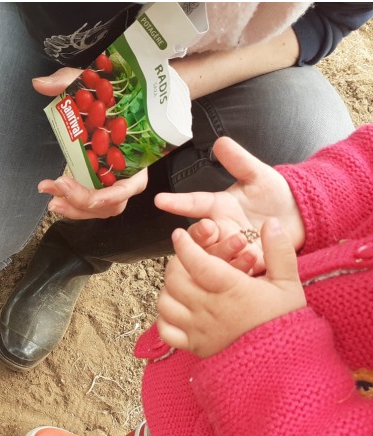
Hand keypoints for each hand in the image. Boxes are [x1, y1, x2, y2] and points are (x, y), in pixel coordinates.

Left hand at [32, 68, 148, 218]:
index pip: (132, 185)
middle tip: (58, 190)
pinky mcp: (101, 182)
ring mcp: (114, 180)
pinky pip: (91, 201)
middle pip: (112, 203)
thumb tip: (39, 83)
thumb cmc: (117, 91)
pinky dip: (74, 203)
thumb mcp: (94, 79)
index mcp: (139, 153)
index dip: (111, 194)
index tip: (90, 194)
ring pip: (101, 207)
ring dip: (76, 208)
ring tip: (52, 200)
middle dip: (84, 202)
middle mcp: (129, 172)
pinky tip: (54, 195)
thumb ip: (68, 80)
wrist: (130, 94)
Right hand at [155, 136, 305, 272]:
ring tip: (242, 241)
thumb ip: (239, 161)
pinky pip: (236, 270)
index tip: (159, 200)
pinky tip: (253, 258)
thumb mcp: (258, 175)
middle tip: (209, 227)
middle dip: (199, 233)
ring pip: (214, 254)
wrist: (299, 218)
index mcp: (218, 206)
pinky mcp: (244, 265)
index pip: (193, 203)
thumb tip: (220, 141)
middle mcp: (219, 228)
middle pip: (198, 234)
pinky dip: (241, 265)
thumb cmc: (275, 194)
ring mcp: (230, 249)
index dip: (176, 202)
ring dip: (223, 249)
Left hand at [157, 218, 305, 357]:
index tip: (180, 234)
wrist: (285, 363)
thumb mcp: (288, 283)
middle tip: (184, 258)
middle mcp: (210, 309)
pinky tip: (177, 309)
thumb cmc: (285, 320)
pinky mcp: (194, 346)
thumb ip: (279, 251)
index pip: (199, 264)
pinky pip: (166, 331)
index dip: (185, 246)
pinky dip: (164, 318)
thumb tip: (270, 223)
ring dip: (168, 289)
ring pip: (166, 303)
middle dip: (176, 264)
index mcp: (232, 290)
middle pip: (176, 280)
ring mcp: (198, 329)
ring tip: (181, 282)